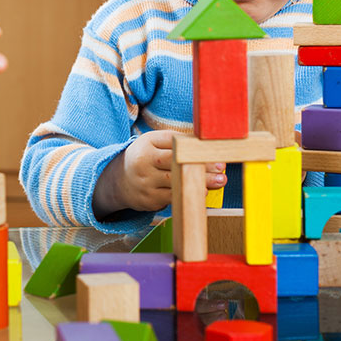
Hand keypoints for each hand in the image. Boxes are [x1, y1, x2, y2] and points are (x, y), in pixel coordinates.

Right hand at [92, 131, 227, 217]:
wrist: (119, 181)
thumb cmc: (144, 157)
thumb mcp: (153, 142)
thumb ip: (174, 140)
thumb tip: (204, 143)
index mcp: (146, 144)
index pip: (174, 145)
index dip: (196, 149)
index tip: (214, 152)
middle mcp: (143, 163)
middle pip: (176, 163)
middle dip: (200, 166)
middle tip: (221, 168)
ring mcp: (145, 183)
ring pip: (176, 183)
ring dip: (200, 183)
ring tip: (219, 181)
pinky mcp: (149, 200)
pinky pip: (172, 198)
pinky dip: (188, 194)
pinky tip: (202, 193)